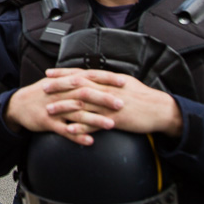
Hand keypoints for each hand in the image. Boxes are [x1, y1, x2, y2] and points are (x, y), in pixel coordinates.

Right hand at [4, 68, 121, 145]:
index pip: (88, 78)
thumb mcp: (56, 82)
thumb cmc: (41, 94)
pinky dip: (77, 136)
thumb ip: (74, 79)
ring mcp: (54, 109)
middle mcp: (60, 94)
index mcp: (64, 83)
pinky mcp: (48, 123)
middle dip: (104, 99)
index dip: (106, 80)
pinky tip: (90, 142)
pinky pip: (64, 131)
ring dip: (94, 120)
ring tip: (111, 125)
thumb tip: (95, 75)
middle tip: (121, 104)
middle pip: (85, 95)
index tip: (124, 83)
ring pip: (76, 114)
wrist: (18, 105)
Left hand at [43, 68, 182, 137]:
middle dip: (59, 87)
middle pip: (78, 86)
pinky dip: (81, 127)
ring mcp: (110, 105)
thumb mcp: (125, 82)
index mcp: (109, 79)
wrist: (161, 110)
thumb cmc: (143, 97)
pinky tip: (68, 130)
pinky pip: (95, 124)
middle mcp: (107, 90)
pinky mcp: (115, 120)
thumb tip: (93, 77)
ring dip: (64, 107)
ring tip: (49, 109)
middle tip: (43, 88)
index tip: (49, 73)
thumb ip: (107, 80)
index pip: (81, 73)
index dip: (64, 73)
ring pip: (83, 104)